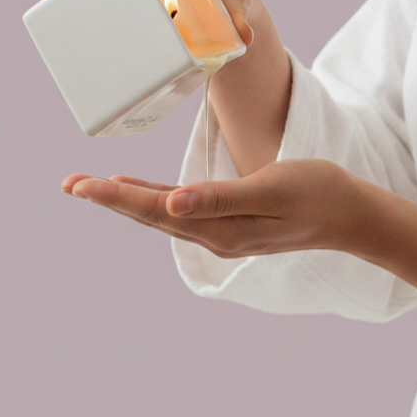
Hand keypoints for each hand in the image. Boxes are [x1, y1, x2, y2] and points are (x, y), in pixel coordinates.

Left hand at [61, 159, 416, 307]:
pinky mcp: (230, 217)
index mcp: (220, 228)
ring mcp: (221, 228)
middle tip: (70, 183)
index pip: (157, 209)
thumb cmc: (315, 192)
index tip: (80, 184)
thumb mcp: (271, 190)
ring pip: (162, 212)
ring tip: (92, 186)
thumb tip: (172, 203)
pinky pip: (182, 207)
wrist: (347, 212)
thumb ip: (220, 198)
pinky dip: (155, 196)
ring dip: (126, 199)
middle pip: (151, 213)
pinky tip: (139, 186)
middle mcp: (214, 233)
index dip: (116, 196)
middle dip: (109, 198)